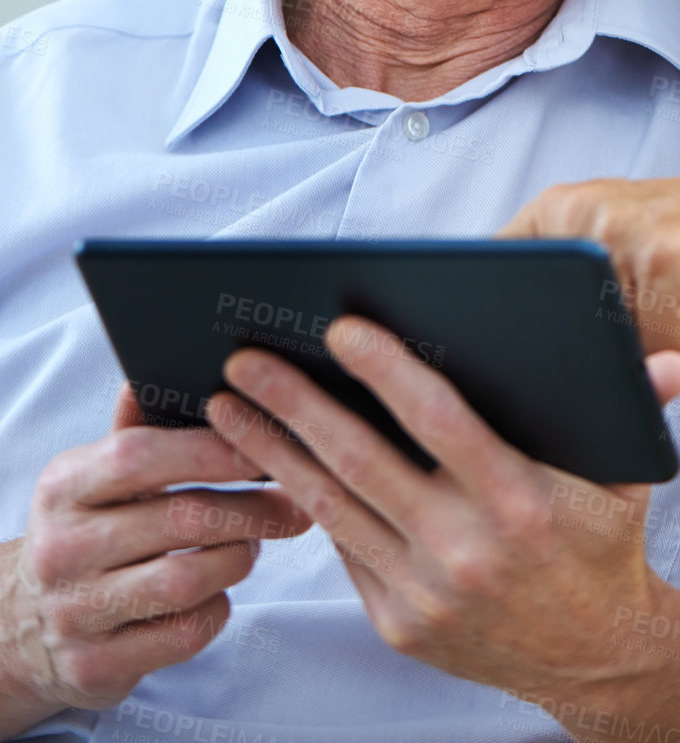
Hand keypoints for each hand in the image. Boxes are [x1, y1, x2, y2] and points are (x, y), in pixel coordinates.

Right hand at [0, 386, 310, 727]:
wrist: (24, 626)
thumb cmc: (88, 529)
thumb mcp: (95, 475)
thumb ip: (136, 426)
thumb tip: (164, 368)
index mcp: (64, 486)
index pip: (141, 456)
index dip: (212, 448)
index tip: (267, 443)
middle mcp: (63, 549)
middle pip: (182, 519)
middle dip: (253, 507)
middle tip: (296, 501)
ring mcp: (76, 612)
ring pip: (190, 578)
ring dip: (239, 557)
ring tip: (253, 543)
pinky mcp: (96, 666)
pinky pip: (185, 632)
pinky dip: (217, 608)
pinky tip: (219, 590)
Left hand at [205, 320, 679, 698]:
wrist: (597, 659)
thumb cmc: (604, 545)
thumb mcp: (629, 475)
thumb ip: (641, 407)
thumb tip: (674, 357)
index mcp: (520, 499)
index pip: (440, 420)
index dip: (388, 370)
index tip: (341, 328)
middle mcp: (467, 547)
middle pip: (363, 460)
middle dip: (296, 404)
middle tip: (246, 357)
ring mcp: (426, 591)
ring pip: (334, 506)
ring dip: (276, 449)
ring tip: (229, 404)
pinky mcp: (399, 621)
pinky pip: (345, 549)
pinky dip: (305, 501)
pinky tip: (274, 460)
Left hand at [500, 94, 679, 355]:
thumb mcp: (617, 248)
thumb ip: (572, 291)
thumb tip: (520, 374)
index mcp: (557, 212)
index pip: (495, 274)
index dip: (502, 325)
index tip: (515, 357)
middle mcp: (581, 216)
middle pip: (554, 325)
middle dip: (584, 353)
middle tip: (629, 341)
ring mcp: (625, 237)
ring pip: (612, 345)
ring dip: (650, 347)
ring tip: (674, 314)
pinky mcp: (671, 263)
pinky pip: (663, 346)